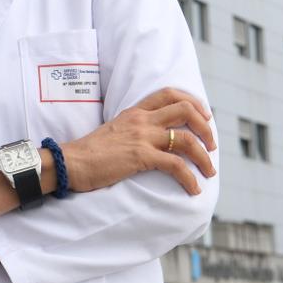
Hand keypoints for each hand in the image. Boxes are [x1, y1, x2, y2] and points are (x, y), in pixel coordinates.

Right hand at [64, 88, 215, 194]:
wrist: (71, 162)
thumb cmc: (88, 153)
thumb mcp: (114, 132)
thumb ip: (132, 130)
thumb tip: (149, 141)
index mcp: (135, 112)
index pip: (169, 94)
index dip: (193, 102)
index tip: (204, 116)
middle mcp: (141, 120)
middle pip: (185, 110)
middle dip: (206, 127)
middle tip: (211, 145)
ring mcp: (142, 137)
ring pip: (187, 138)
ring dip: (204, 156)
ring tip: (209, 171)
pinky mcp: (141, 157)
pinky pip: (176, 165)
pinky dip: (190, 178)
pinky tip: (193, 189)